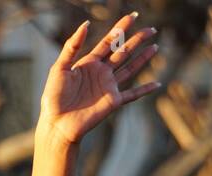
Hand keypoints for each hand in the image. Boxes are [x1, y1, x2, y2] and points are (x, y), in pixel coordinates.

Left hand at [38, 14, 160, 146]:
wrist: (57, 123)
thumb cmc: (54, 97)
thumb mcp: (60, 67)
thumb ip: (72, 46)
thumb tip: (85, 24)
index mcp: (89, 63)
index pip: (108, 42)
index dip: (120, 29)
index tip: (132, 16)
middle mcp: (101, 73)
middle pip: (123, 52)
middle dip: (137, 40)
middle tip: (151, 29)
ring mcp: (108, 87)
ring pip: (130, 68)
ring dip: (143, 58)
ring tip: (155, 47)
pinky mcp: (113, 102)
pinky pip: (133, 95)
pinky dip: (145, 90)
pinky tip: (157, 84)